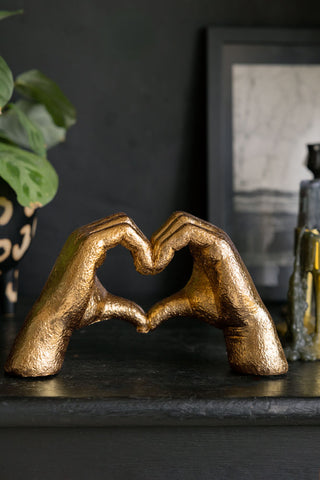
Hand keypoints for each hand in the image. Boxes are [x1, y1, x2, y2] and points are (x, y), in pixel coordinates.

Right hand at [5, 213, 152, 376]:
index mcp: (86, 244)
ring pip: (126, 223)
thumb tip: (144, 321)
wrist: (55, 320)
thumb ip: (125, 307)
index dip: (139, 244)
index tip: (147, 269)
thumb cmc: (75, 313)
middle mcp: (83, 235)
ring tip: (147, 269)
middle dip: (143, 241)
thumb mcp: (107, 305)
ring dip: (144, 244)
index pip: (120, 228)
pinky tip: (142, 268)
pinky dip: (141, 246)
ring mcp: (84, 236)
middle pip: (124, 221)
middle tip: (150, 268)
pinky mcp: (89, 243)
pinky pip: (124, 231)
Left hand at [148, 212, 287, 374]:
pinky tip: (162, 264)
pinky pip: (189, 232)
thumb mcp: (182, 304)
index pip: (175, 225)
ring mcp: (217, 238)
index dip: (156, 241)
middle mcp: (211, 237)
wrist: (239, 319)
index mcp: (202, 245)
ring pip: (181, 221)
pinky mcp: (220, 245)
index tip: (145, 266)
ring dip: (161, 242)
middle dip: (157, 238)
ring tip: (154, 266)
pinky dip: (170, 244)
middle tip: (147, 265)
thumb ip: (164, 307)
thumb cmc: (216, 309)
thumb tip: (144, 324)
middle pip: (177, 218)